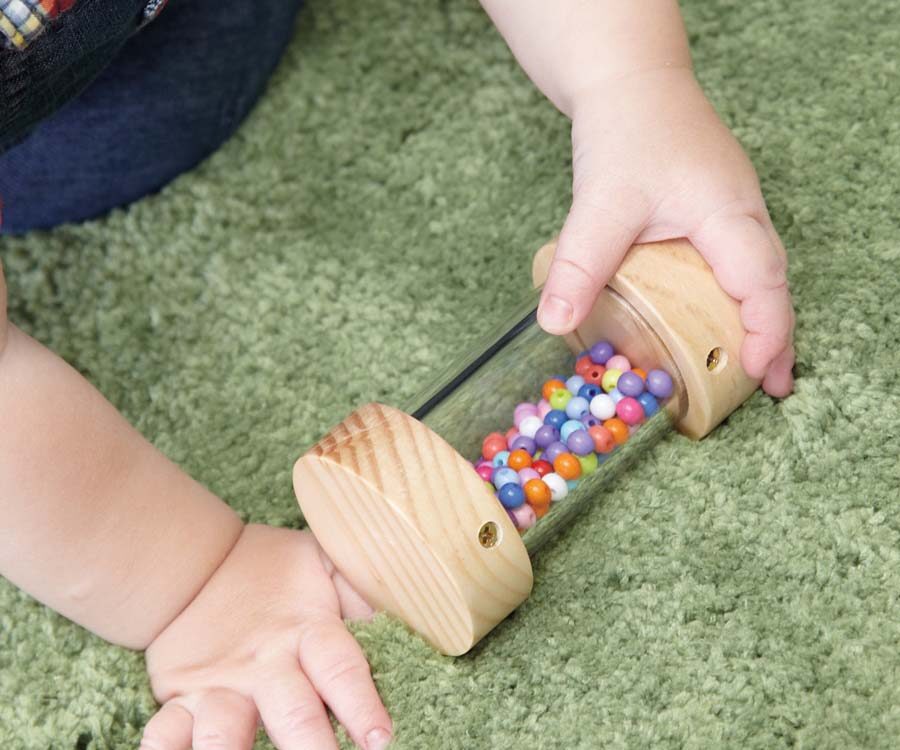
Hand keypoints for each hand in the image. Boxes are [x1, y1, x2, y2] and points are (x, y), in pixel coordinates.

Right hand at [141, 525, 391, 749]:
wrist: (199, 564)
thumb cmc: (277, 573)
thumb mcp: (325, 563)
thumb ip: (362, 589)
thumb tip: (411, 607)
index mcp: (308, 630)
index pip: (339, 669)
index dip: (360, 703)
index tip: (379, 738)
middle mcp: (266, 664)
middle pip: (291, 712)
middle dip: (309, 747)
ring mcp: (222, 685)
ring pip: (223, 730)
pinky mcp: (182, 699)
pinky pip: (165, 732)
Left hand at [538, 67, 793, 396]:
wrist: (630, 80)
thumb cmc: (626, 130)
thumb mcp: (600, 203)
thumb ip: (580, 264)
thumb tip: (555, 324)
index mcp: (728, 211)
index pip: (761, 281)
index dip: (765, 330)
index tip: (756, 372)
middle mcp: (742, 212)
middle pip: (770, 282)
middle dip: (773, 336)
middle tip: (767, 387)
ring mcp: (732, 208)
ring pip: (756, 271)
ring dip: (755, 317)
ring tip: (747, 364)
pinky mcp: (713, 209)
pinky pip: (735, 259)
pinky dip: (733, 294)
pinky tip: (713, 314)